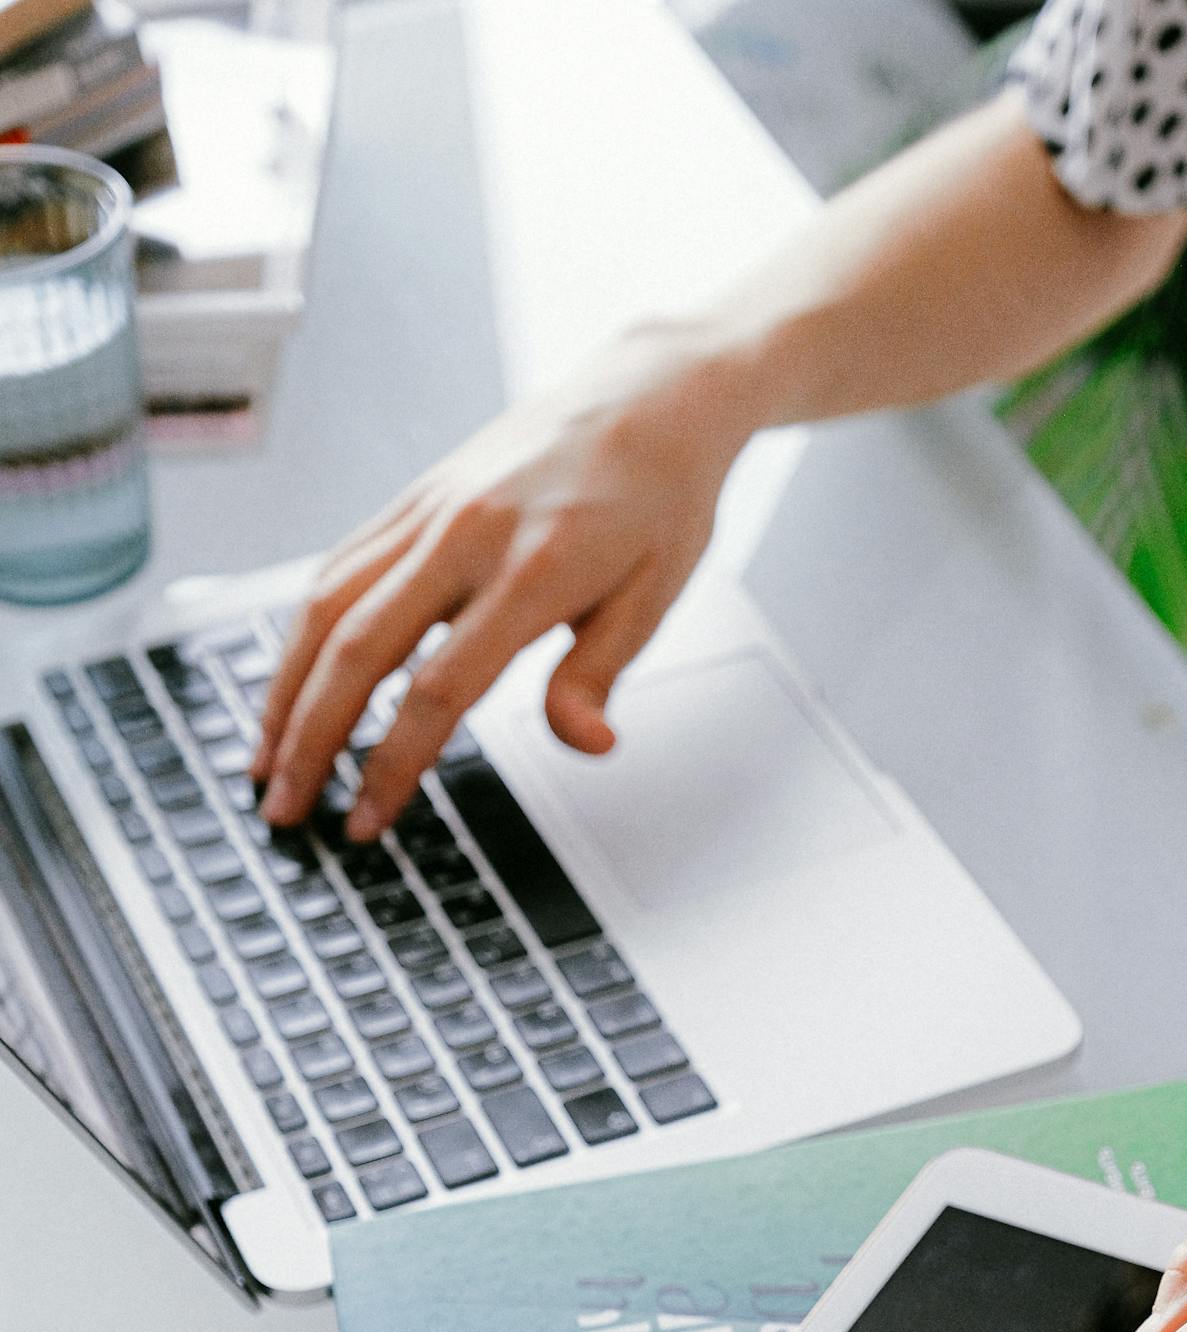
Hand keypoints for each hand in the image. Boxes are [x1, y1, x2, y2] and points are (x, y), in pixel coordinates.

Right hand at [253, 326, 754, 841]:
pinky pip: (339, 566)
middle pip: (358, 648)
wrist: (651, 394)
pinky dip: (303, 631)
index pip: (438, 689)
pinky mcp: (414, 496)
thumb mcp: (655, 598)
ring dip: (284, 687)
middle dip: (309, 738)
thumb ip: (599, 675)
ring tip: (263, 757)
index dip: (392, 764)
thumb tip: (584, 744)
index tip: (367, 820)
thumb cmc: (661, 499)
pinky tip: (291, 681)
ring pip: (326, 602)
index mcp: (531, 570)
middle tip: (282, 807)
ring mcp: (429, 508)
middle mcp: (464, 534)